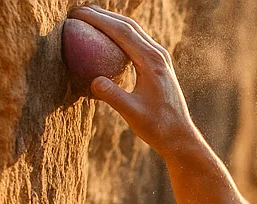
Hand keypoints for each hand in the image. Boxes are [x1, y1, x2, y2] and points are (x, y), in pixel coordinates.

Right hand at [68, 5, 198, 159]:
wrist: (180, 137)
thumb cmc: (157, 128)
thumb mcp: (132, 114)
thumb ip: (113, 96)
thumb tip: (94, 81)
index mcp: (152, 62)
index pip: (121, 31)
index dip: (97, 19)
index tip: (76, 14)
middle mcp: (158, 55)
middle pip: (126, 24)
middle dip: (100, 14)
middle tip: (76, 11)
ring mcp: (160, 58)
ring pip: (133, 30)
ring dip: (110, 20)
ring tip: (88, 16)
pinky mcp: (159, 64)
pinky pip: (137, 40)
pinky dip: (119, 32)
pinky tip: (106, 36)